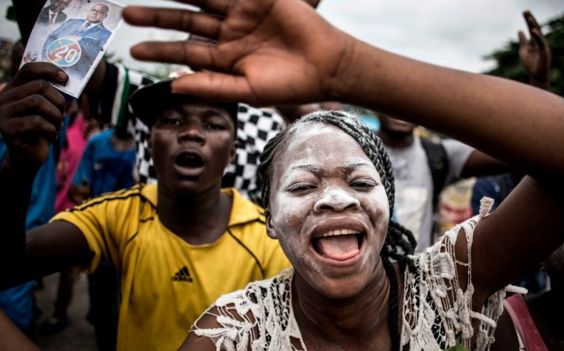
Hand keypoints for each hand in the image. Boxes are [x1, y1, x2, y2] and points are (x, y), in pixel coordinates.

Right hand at [0, 63, 66, 172]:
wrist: (27, 158)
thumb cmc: (41, 131)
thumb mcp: (48, 109)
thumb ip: (53, 94)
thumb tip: (68, 80)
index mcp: (13, 89)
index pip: (29, 69)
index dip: (49, 70)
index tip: (66, 79)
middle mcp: (4, 98)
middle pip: (39, 86)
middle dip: (59, 101)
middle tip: (63, 114)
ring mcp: (3, 113)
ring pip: (38, 103)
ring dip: (56, 116)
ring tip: (57, 126)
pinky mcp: (7, 129)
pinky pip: (37, 123)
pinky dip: (51, 130)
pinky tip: (51, 137)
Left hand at [122, 0, 350, 105]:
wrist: (327, 66)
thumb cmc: (291, 85)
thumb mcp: (247, 91)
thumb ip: (210, 86)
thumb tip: (173, 85)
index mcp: (226, 58)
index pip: (186, 51)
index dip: (160, 50)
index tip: (134, 51)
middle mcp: (231, 34)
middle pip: (186, 21)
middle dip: (157, 17)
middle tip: (127, 13)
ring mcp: (244, 13)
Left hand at [518, 11, 550, 88]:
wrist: (536, 76)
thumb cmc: (531, 64)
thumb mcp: (523, 50)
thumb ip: (522, 41)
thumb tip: (519, 30)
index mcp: (535, 41)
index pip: (532, 28)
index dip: (528, 20)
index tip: (524, 12)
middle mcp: (540, 42)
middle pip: (536, 28)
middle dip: (530, 19)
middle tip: (526, 11)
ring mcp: (543, 46)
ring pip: (539, 34)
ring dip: (533, 26)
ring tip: (529, 18)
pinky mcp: (544, 52)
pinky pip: (541, 43)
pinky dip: (537, 37)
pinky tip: (533, 30)